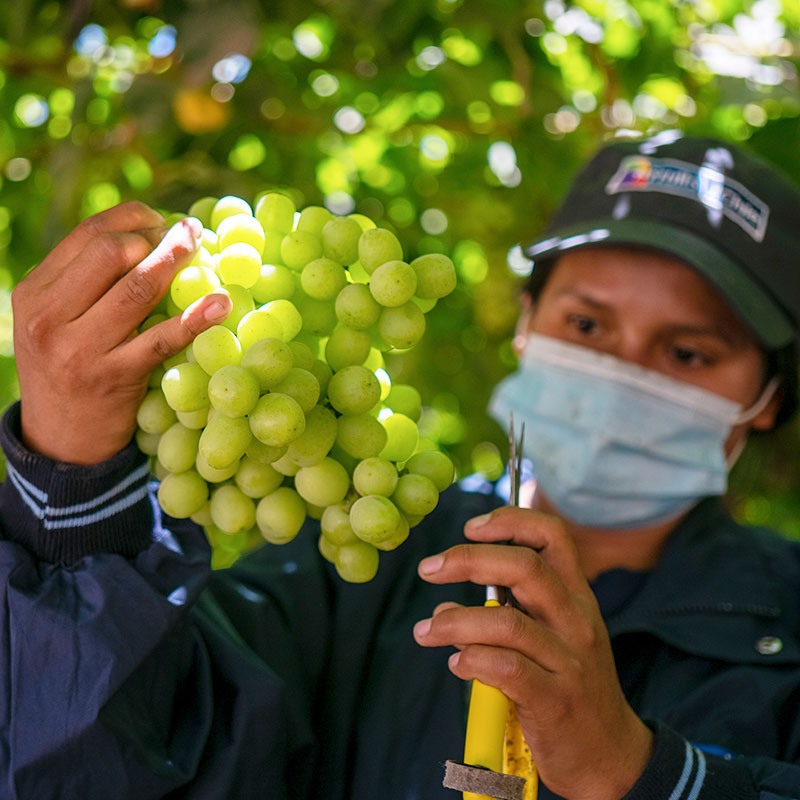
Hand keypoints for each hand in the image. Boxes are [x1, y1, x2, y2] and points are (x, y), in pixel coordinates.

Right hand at [12, 202, 231, 464]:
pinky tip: (221, 303)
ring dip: (178, 261)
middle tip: (188, 235)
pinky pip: (162, 339)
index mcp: (35, 294)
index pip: (86, 235)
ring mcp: (81, 350)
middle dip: (158, 237)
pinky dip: (196, 319)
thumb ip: (84, 283)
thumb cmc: (67, 369)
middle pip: (112, 253)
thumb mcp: (55, 322)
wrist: (59, 442)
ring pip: (138, 288)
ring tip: (202, 248)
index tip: (162, 221)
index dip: (133, 219)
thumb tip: (148, 236)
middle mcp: (50, 317)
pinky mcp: (114, 378)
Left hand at [413, 506, 652, 799]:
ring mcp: (569, 661)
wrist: (611, 757)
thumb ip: (504, 615)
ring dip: (455, 621)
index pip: (553, 537)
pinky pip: (507, 669)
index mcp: (576, 597)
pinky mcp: (556, 702)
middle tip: (429, 568)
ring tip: (426, 631)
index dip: (510, 521)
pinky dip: (472, 660)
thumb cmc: (570, 688)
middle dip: (469, 559)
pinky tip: (457, 664)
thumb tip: (443, 609)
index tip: (470, 527)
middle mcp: (576, 621)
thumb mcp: (552, 639)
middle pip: (525, 567)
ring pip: (507, 621)